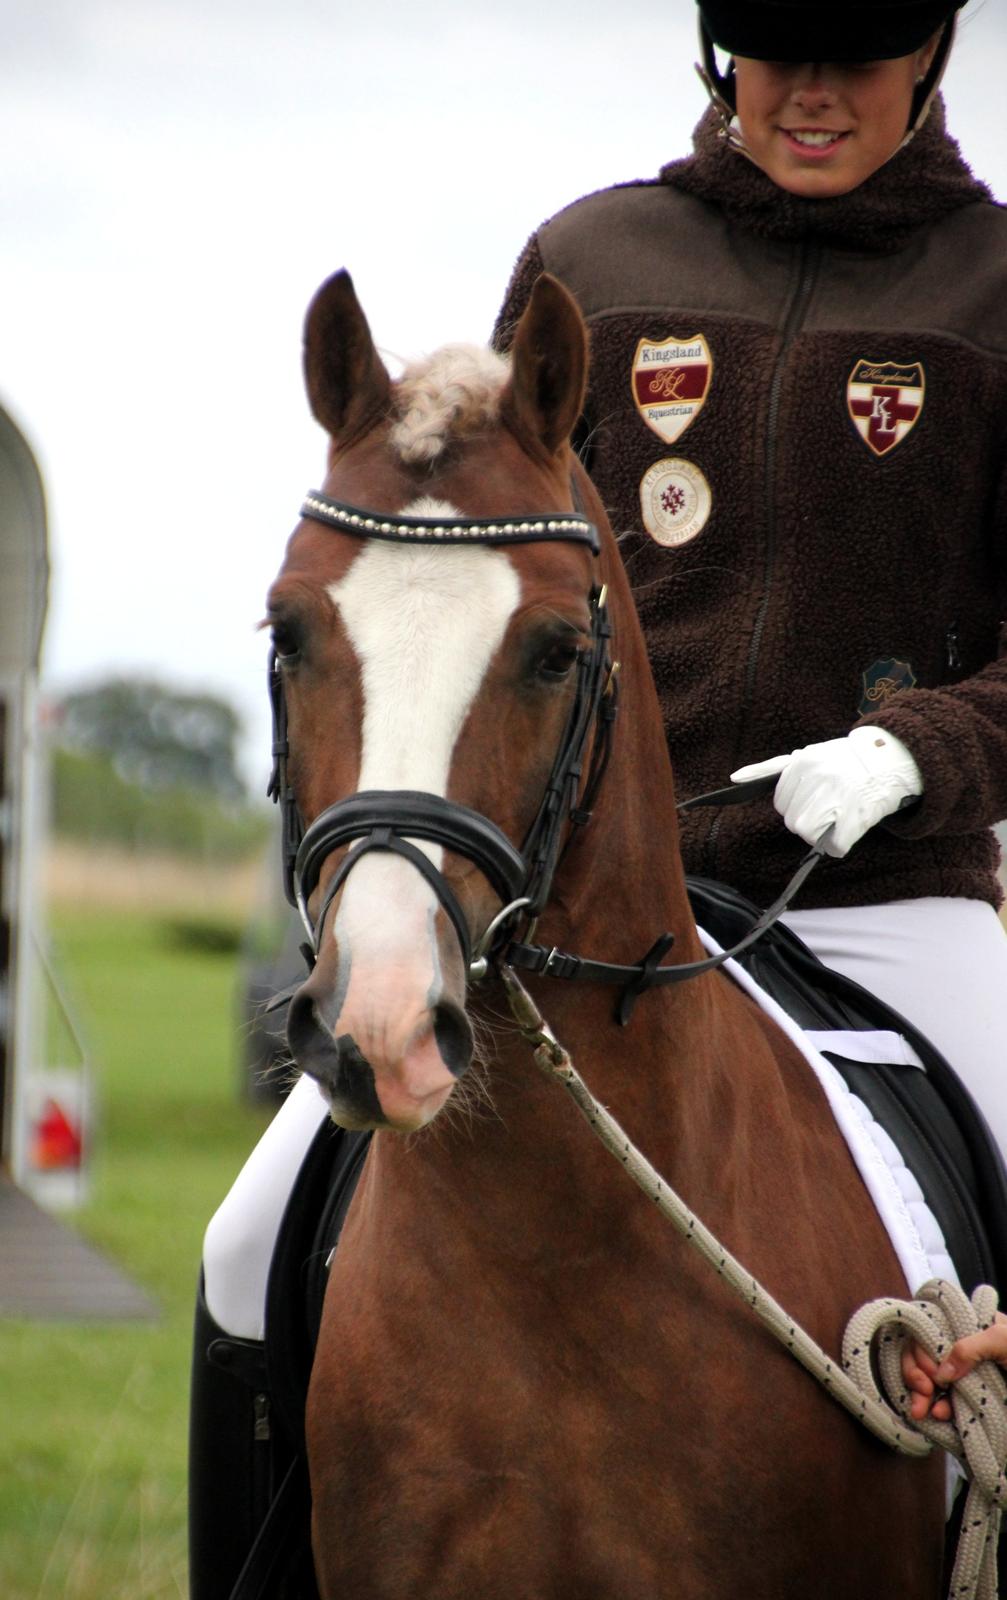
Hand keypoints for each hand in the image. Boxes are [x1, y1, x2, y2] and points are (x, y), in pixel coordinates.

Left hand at [731, 726, 921, 856]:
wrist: (891, 761)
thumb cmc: (845, 762)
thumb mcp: (809, 755)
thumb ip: (772, 768)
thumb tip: (736, 778)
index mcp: (802, 762)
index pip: (781, 802)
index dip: (798, 804)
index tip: (817, 795)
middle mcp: (817, 778)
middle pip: (794, 821)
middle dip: (810, 818)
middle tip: (831, 805)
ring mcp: (837, 797)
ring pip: (809, 834)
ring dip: (823, 833)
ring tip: (839, 816)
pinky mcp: (855, 817)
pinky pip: (834, 847)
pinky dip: (841, 844)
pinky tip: (851, 827)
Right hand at [902, 1313, 1006, 1421]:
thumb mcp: (1003, 1340)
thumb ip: (970, 1347)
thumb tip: (940, 1371)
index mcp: (970, 1325)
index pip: (930, 1328)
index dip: (922, 1349)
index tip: (930, 1372)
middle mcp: (963, 1347)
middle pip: (924, 1353)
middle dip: (916, 1373)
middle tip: (922, 1392)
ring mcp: (967, 1374)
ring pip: (930, 1379)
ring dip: (922, 1394)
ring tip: (923, 1410)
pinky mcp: (972, 1399)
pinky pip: (945, 1401)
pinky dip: (937, 1408)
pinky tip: (938, 1414)